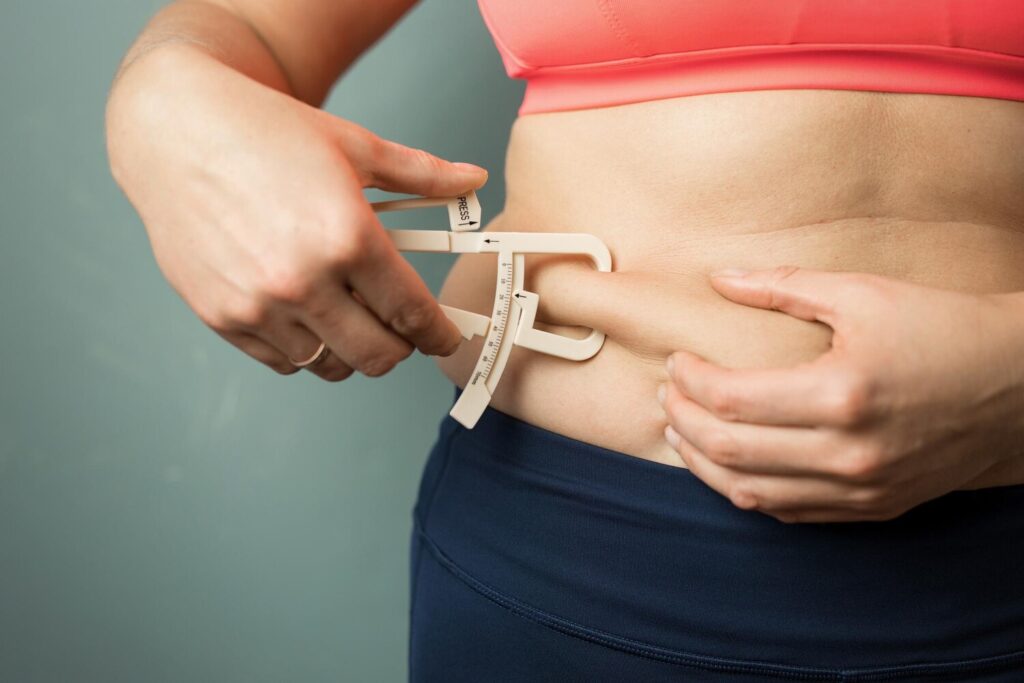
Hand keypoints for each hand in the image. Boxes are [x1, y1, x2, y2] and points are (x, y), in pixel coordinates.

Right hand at [106, 45, 486, 379]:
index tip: (446, 339)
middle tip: (402, 329)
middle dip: (401, 347)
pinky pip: (284, 361)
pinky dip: (306, 349)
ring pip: (331, 365)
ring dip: (352, 350)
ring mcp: (259, 305)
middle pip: (378, 356)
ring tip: (353, 317)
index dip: (440, 335)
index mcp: (347, 237)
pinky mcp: (223, 317)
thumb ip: (422, 172)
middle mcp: (303, 280)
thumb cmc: (264, 131)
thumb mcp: (355, 145)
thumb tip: (473, 178)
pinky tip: (309, 315)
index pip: (413, 315)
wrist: (174, 127)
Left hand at [657, 266, 1023, 522]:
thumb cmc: (941, 328)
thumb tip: (720, 278)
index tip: (677, 361)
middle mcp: (847, 452)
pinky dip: (745, 489)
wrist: (1018, 385)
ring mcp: (859, 490)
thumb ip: (782, 287)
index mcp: (841, 394)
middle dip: (683, 421)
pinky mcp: (870, 509)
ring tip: (682, 431)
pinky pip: (787, 512)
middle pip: (728, 450)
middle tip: (669, 395)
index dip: (689, 380)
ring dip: (702, 463)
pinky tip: (729, 462)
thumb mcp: (862, 294)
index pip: (730, 399)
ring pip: (749, 493)